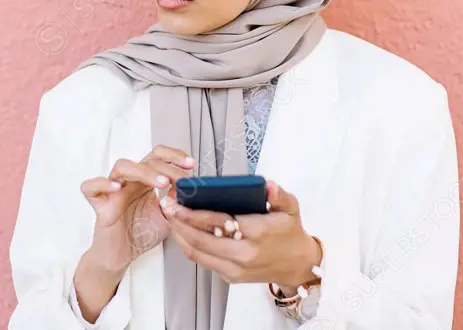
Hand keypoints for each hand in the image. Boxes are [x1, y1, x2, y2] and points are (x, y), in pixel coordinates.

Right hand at [79, 145, 194, 272]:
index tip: (191, 164)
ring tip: (162, 183)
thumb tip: (190, 187)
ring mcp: (113, 191)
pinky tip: (117, 187)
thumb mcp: (168, 216)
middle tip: (182, 179)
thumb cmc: (141, 233)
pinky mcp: (99, 204)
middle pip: (145, 160)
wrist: (121, 256)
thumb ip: (177, 201)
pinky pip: (91, 187)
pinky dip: (102, 183)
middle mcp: (130, 182)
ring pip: (122, 166)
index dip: (174, 156)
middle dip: (167, 166)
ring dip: (144, 171)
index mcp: (145, 181)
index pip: (158, 156)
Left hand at [161, 179, 320, 289]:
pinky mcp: (230, 277)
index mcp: (257, 233)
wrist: (296, 265)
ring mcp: (235, 268)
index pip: (219, 222)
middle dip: (179, 222)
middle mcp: (243, 254)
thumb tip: (267, 185)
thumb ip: (278, 195)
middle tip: (166, 205)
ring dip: (179, 234)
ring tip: (169, 216)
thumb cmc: (290, 232)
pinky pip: (203, 260)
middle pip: (201, 239)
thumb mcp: (291, 208)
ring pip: (197, 253)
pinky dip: (189, 245)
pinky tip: (182, 231)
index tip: (178, 201)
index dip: (194, 213)